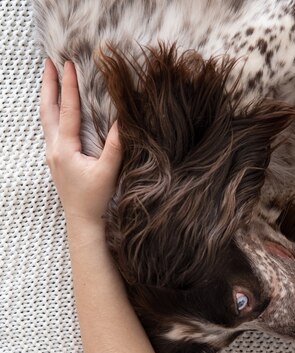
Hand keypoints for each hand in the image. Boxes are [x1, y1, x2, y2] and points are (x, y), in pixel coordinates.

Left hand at [40, 59, 122, 225]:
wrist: (83, 220)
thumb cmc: (96, 198)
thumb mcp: (109, 171)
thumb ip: (114, 145)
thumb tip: (120, 120)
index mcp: (65, 149)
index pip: (67, 110)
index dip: (68, 86)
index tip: (69, 65)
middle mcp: (54, 149)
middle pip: (47, 109)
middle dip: (48, 84)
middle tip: (49, 62)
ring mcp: (52, 154)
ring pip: (46, 118)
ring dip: (47, 96)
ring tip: (50, 78)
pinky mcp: (56, 159)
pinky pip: (50, 128)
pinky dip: (52, 111)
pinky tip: (57, 108)